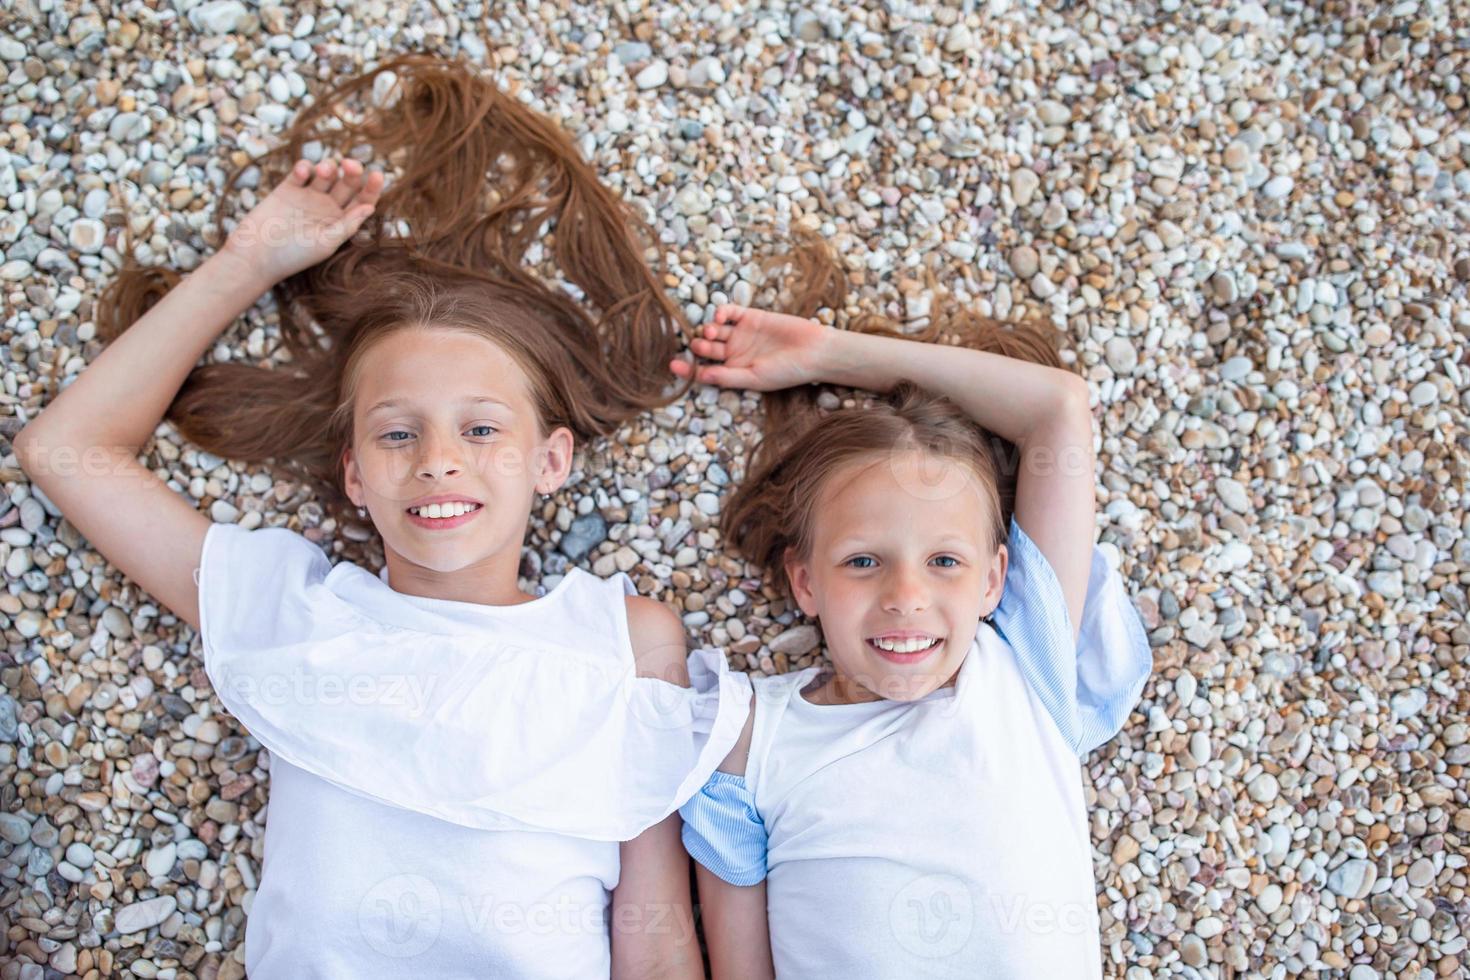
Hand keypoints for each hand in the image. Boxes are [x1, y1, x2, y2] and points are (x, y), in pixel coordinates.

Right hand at [222, 157, 385, 285]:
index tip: (377, 174)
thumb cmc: (293, 255)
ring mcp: (308, 197)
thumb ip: (347, 225)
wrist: (255, 255)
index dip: (371, 188)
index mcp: (342, 222)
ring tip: (324, 170)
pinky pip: (301, 172)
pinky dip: (304, 167)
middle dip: (352, 171)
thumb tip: (370, 208)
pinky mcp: (288, 189)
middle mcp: (328, 208)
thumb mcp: (325, 242)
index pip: (362, 202)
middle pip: (347, 184)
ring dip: (328, 167)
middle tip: (350, 165)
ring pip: (326, 174)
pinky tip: (303, 172)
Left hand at [669, 305, 831, 390]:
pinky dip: (721, 311)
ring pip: (714, 330)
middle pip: (705, 349)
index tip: (672, 364)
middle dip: (697, 346)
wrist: (813, 350)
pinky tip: (720, 316)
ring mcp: (740, 334)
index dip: (687, 368)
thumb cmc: (786, 371)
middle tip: (698, 344)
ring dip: (707, 329)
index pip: (703, 371)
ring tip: (711, 332)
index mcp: (733, 373)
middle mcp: (734, 354)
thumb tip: (701, 376)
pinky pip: (729, 312)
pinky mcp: (750, 317)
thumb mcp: (755, 378)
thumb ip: (728, 377)